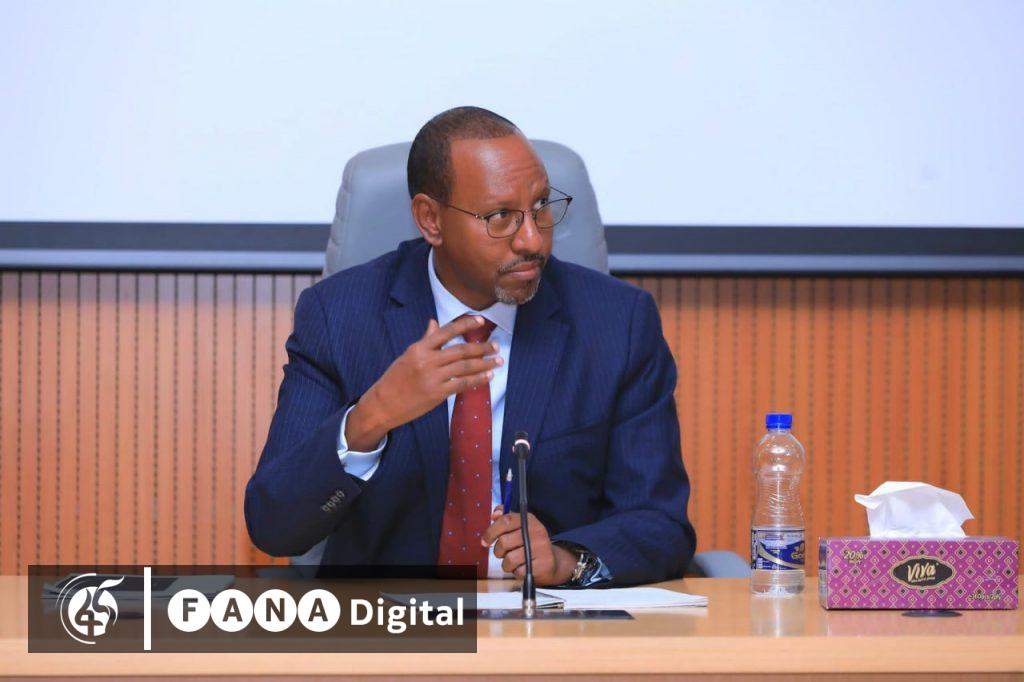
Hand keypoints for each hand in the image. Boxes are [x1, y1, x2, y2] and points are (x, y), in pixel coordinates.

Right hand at [344, 316, 501, 450]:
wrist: (383, 404)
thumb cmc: (395, 378)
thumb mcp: (408, 356)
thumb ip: (425, 340)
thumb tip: (434, 322)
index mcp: (419, 348)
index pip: (446, 332)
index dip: (465, 325)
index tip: (481, 321)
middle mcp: (427, 360)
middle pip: (460, 350)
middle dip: (482, 348)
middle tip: (496, 346)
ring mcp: (432, 378)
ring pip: (465, 367)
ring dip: (484, 363)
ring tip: (497, 361)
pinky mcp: (437, 394)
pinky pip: (462, 384)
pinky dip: (477, 379)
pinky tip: (487, 376)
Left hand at [481, 506, 576, 585]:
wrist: (552, 562)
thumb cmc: (531, 543)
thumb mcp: (521, 527)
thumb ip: (506, 518)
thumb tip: (494, 514)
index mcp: (529, 520)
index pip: (506, 520)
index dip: (491, 531)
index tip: (485, 541)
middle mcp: (536, 532)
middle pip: (504, 542)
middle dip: (498, 551)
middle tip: (502, 553)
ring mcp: (541, 549)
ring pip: (509, 559)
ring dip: (506, 564)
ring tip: (513, 561)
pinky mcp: (542, 566)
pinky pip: (518, 571)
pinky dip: (516, 572)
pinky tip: (523, 567)